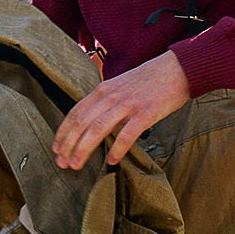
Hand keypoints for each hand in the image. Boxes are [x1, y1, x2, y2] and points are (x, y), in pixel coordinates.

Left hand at [53, 51, 190, 170]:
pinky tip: (111, 161)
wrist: (178, 68)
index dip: (63, 132)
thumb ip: (105, 101)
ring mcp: (128, 104)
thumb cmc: (149, 80)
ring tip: (77, 164)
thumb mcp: (120, 85)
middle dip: (68, 145)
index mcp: (103, 90)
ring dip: (84, 149)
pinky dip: (117, 149)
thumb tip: (92, 123)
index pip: (75, 113)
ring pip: (98, 129)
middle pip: (82, 123)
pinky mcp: (146, 112)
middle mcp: (111, 96)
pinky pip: (127, 134)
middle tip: (62, 162)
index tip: (56, 148)